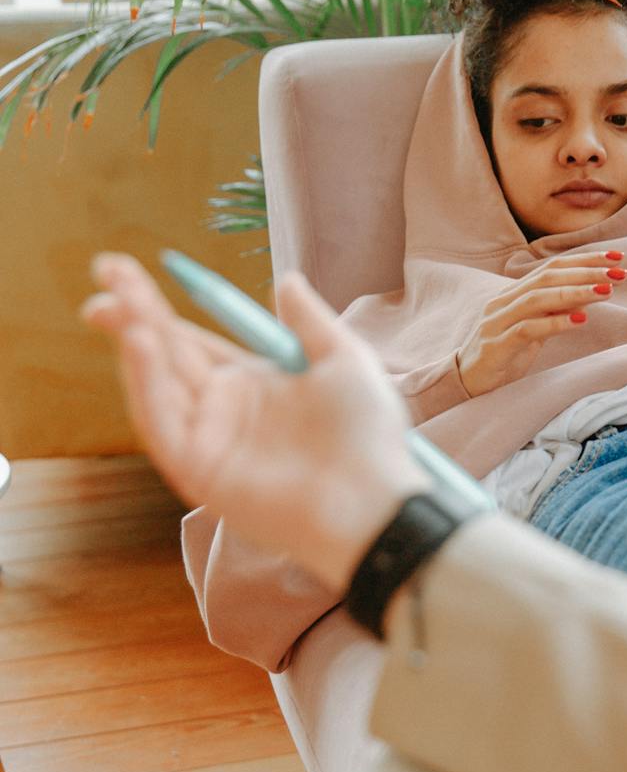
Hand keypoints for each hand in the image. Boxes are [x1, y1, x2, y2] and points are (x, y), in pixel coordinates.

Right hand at [84, 254, 430, 591]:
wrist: (376, 502)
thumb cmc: (368, 437)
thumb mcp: (344, 360)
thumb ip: (309, 321)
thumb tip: (286, 279)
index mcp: (252, 383)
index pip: (191, 339)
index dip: (159, 307)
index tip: (128, 271)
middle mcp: (223, 411)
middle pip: (165, 355)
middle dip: (133, 313)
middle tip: (105, 270)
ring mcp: (208, 441)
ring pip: (157, 386)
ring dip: (136, 343)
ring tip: (120, 304)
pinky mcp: (199, 473)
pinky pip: (163, 425)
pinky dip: (146, 386)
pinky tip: (140, 344)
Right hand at [456, 250, 626, 395]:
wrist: (465, 383)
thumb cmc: (504, 356)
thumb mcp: (534, 330)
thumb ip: (554, 311)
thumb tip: (589, 293)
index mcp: (513, 294)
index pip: (551, 268)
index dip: (584, 260)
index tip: (616, 257)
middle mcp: (504, 301)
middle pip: (548, 277)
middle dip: (586, 272)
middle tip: (619, 272)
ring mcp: (497, 322)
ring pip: (539, 298)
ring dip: (576, 292)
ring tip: (607, 291)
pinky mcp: (496, 346)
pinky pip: (527, 329)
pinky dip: (556, 323)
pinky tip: (581, 320)